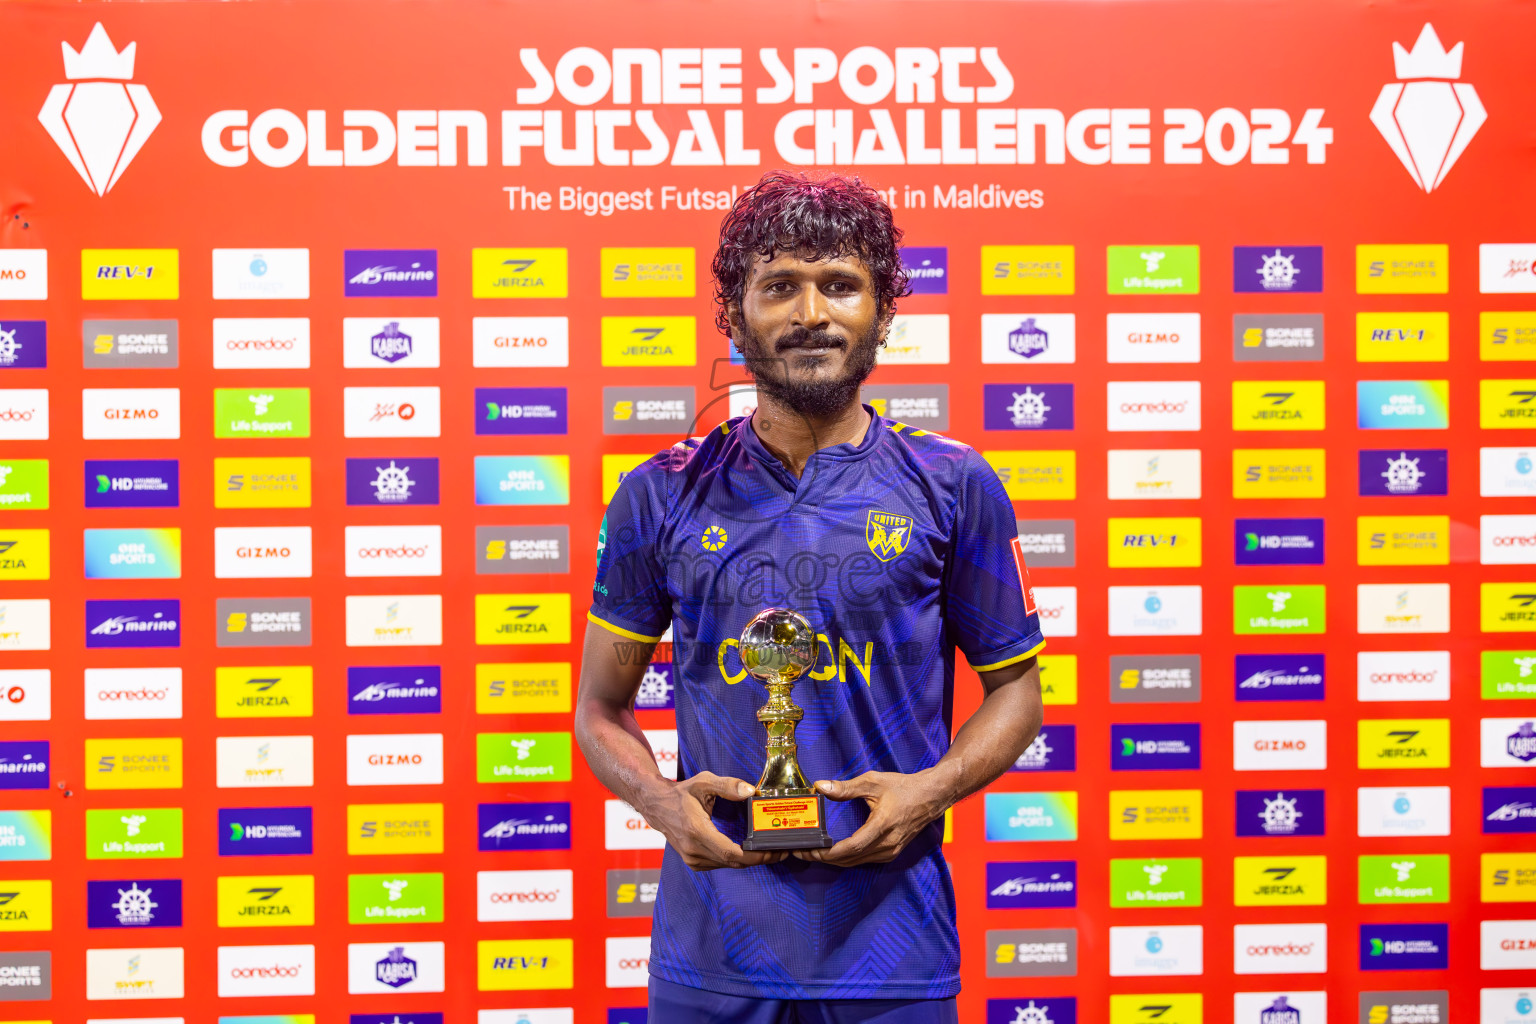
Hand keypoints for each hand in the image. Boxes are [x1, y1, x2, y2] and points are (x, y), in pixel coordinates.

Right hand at [641, 771, 787, 870]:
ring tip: (769, 849)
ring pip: (728, 865)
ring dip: (749, 860)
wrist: (657, 806)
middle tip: (780, 850)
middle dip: (759, 858)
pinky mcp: (694, 862)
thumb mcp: (704, 782)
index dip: (755, 856)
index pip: (731, 853)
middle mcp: (694, 850)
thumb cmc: (681, 793)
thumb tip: (750, 792)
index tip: (773, 851)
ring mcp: (693, 859)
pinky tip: (749, 850)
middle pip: (734, 862)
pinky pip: (720, 864)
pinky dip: (737, 860)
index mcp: (697, 831)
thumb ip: (728, 785)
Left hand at [793, 770, 948, 866]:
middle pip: (850, 859)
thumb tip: (820, 786)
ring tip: (814, 852)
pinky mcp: (891, 852)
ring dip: (834, 860)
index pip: (851, 847)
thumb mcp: (873, 782)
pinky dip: (847, 859)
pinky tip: (834, 853)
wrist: (930, 796)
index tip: (810, 850)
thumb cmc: (903, 787)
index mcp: (882, 826)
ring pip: (856, 862)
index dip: (828, 852)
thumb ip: (845, 787)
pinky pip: (865, 860)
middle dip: (824, 858)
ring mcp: (890, 851)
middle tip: (802, 851)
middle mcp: (887, 844)